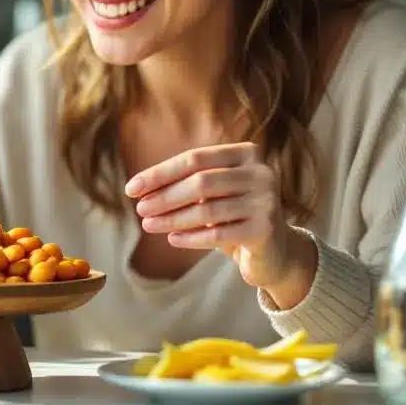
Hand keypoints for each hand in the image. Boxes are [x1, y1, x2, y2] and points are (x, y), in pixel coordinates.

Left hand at [124, 142, 315, 303]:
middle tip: (140, 209)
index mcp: (247, 153)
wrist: (274, 251)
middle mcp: (261, 173)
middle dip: (165, 196)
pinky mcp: (264, 230)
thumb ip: (187, 183)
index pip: (195, 158)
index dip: (160, 173)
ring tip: (148, 224)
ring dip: (172, 218)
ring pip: (207, 210)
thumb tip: (139, 187)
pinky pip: (217, 234)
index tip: (131, 188)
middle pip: (201, 182)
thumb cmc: (234, 215)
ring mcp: (266, 201)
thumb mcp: (215, 192)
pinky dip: (190, 237)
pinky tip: (172, 239)